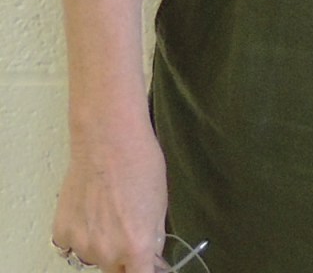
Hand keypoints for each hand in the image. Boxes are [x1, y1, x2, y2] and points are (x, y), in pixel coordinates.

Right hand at [51, 114, 166, 272]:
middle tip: (128, 230)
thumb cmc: (140, 165)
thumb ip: (153, 238)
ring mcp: (80, 244)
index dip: (145, 270)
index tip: (145, 264)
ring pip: (93, 258)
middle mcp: (106, 253)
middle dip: (124, 258)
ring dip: (101, 246)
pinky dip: (79, 235)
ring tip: (107, 213)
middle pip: (116, 270)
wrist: (108, 142)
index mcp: (136, 248)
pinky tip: (88, 212)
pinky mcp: (61, 233)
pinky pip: (71, 246)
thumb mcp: (160, 204)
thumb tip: (151, 256)